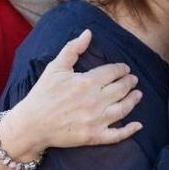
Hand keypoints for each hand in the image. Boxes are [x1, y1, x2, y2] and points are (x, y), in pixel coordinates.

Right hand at [4, 29, 142, 157]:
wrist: (30, 125)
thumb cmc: (42, 94)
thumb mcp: (55, 68)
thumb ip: (73, 49)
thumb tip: (88, 32)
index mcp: (87, 82)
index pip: (113, 72)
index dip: (122, 69)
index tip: (125, 68)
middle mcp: (94, 101)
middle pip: (121, 88)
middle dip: (130, 82)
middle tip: (133, 80)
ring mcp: (95, 120)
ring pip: (123, 108)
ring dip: (134, 100)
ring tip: (138, 94)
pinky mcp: (93, 137)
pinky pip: (117, 135)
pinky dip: (129, 130)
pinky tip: (138, 125)